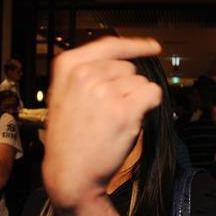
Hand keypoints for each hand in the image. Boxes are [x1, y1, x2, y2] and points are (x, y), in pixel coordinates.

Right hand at [42, 37, 161, 209]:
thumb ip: (86, 72)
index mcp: (67, 66)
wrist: (70, 171)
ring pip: (140, 82)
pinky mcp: (124, 110)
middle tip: (106, 111)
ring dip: (134, 100)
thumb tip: (123, 60)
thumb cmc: (68, 136)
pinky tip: (130, 121)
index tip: (152, 47)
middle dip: (125, 86)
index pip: (109, 45)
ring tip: (112, 120)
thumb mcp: (63, 94)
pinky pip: (152, 94)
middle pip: (127, 67)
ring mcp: (104, 91)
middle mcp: (85, 74)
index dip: (134, 45)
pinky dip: (149, 106)